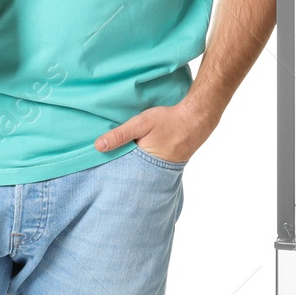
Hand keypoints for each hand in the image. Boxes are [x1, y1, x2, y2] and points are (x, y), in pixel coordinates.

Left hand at [94, 101, 214, 163]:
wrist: (197, 119)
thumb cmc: (168, 120)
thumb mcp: (141, 124)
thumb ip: (120, 135)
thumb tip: (97, 146)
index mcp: (143, 164)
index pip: (120, 173)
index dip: (110, 170)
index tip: (98, 169)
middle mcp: (152, 173)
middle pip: (130, 175)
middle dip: (120, 172)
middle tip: (106, 169)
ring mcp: (162, 170)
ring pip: (141, 172)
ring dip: (132, 168)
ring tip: (121, 164)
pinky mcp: (168, 165)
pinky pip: (150, 168)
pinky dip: (144, 164)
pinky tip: (140, 157)